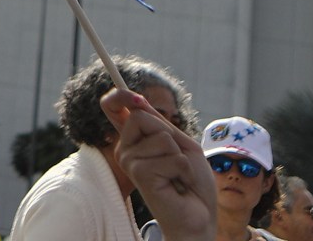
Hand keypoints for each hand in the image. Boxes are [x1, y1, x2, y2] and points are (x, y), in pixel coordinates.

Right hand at [104, 88, 212, 240]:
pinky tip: (178, 185)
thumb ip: (160, 124)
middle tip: (176, 159)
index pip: (113, 109)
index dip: (119, 96)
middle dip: (169, 134)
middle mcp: (125, 149)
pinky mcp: (140, 173)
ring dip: (180, 157)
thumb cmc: (192, 184)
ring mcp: (129, 161)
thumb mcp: (181, 145)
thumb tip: (138, 100)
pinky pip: (171, 157)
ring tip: (178, 176)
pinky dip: (184, 170)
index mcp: (134, 140)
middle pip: (140, 115)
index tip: (133, 96)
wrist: (199, 216)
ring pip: (161, 137)